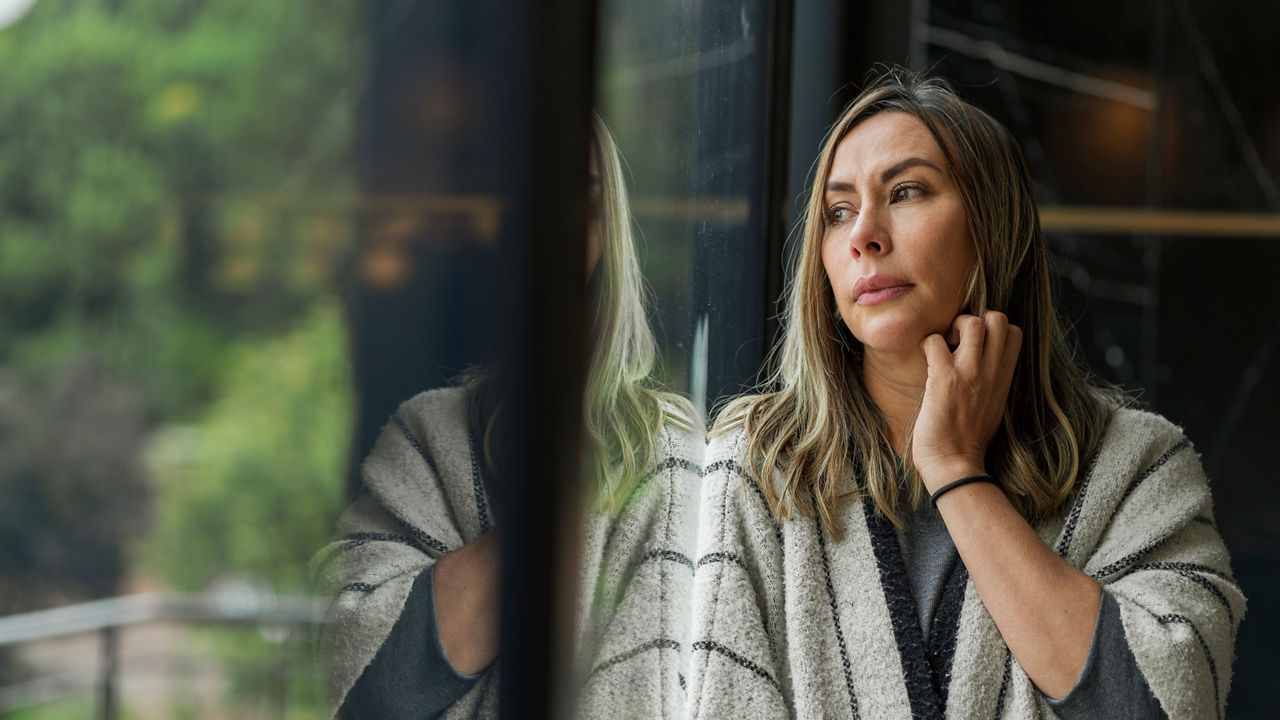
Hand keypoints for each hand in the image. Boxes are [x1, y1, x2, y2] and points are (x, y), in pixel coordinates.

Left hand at [913, 311, 1021, 490]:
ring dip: (951, 326)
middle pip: (998, 318)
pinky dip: (924, 345)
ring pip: (971, 321)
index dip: (993, 328)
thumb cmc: (969, 442)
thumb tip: (982, 369)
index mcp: (1004, 378)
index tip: (975, 343)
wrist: (956, 466)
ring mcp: (969, 373)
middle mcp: (991, 371)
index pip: (1015, 332)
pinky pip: (933, 341)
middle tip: (957, 340)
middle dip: (975, 319)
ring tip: (943, 346)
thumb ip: (991, 384)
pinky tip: (924, 362)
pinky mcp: (944, 379)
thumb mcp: (993, 407)